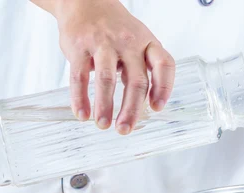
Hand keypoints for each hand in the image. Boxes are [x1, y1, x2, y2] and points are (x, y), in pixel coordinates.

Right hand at [32, 0, 174, 133]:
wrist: (84, 1)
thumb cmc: (115, 29)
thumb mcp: (138, 42)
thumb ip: (142, 70)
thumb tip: (144, 106)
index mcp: (148, 43)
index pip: (164, 65)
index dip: (164, 88)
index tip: (156, 108)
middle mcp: (128, 43)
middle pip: (136, 81)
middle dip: (131, 110)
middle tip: (125, 130)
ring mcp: (103, 44)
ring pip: (108, 79)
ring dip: (105, 106)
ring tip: (103, 125)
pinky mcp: (79, 47)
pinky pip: (79, 76)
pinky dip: (80, 98)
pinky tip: (82, 113)